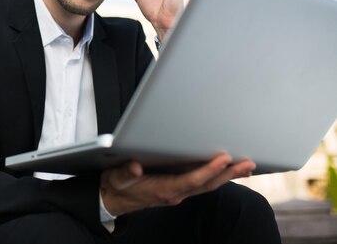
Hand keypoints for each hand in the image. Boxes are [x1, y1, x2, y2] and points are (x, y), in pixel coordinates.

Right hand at [100, 154, 255, 215]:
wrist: (112, 200)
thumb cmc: (116, 187)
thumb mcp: (116, 178)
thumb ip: (126, 172)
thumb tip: (135, 167)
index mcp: (163, 190)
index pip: (191, 180)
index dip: (208, 170)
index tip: (223, 159)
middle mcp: (174, 193)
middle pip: (207, 184)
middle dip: (228, 174)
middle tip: (247, 163)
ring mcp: (177, 192)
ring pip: (208, 185)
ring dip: (227, 176)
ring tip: (245, 166)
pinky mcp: (177, 189)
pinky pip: (202, 184)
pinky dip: (217, 177)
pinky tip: (227, 171)